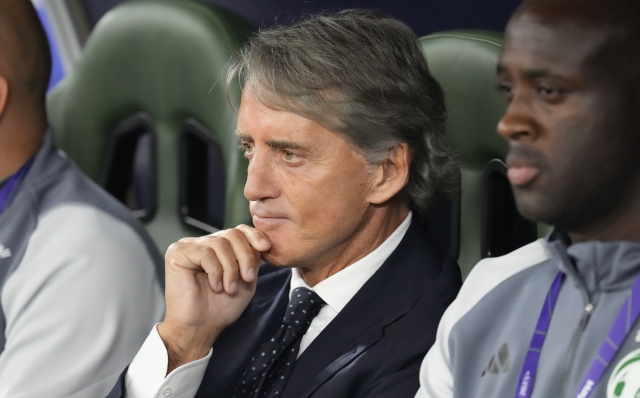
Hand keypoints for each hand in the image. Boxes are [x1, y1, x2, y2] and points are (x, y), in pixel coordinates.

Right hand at [157, 225, 270, 372]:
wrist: (201, 327)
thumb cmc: (221, 308)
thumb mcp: (246, 280)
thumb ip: (253, 260)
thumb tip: (261, 243)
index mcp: (219, 248)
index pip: (239, 230)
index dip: (254, 235)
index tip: (266, 247)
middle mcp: (203, 243)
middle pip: (232, 234)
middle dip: (245, 256)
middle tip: (247, 278)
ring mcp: (189, 246)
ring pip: (220, 243)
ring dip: (230, 268)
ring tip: (229, 288)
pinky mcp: (177, 252)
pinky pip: (205, 252)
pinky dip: (215, 271)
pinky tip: (214, 286)